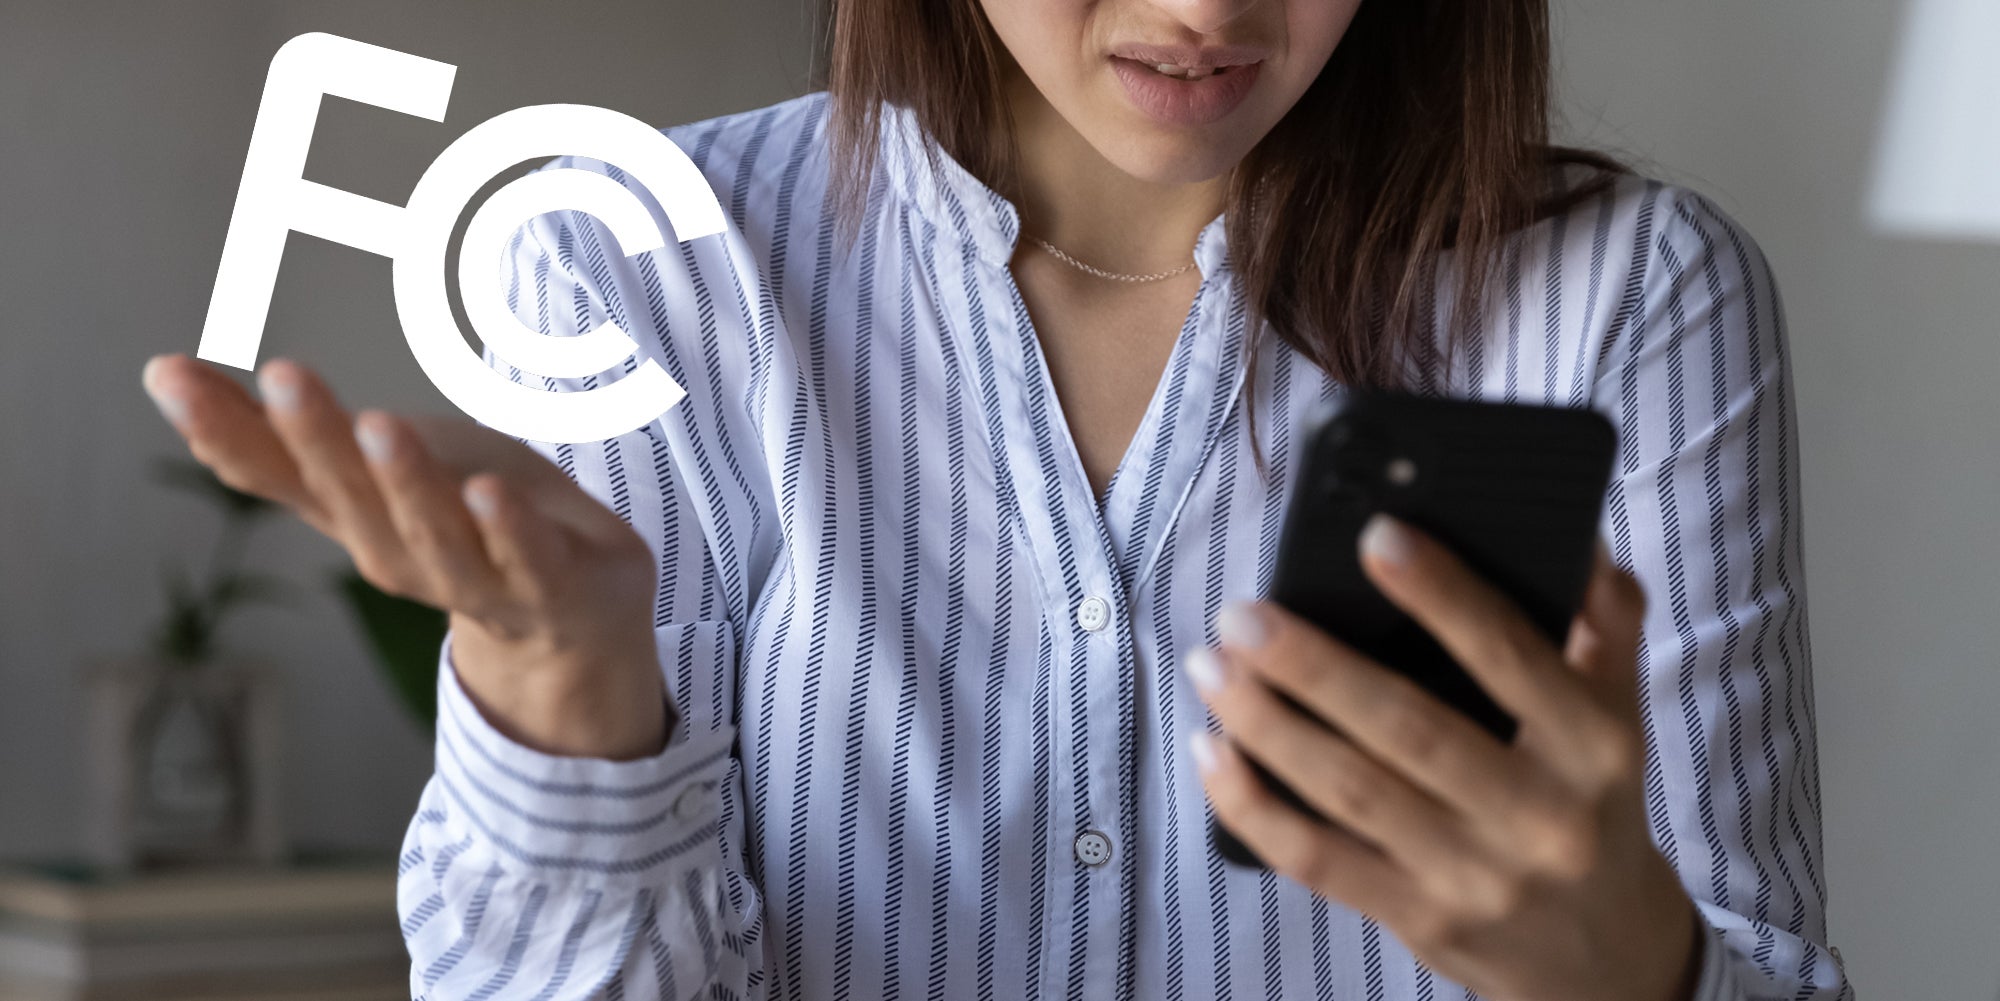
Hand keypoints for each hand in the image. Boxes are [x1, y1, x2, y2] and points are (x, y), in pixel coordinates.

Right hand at [141, 353, 670, 759]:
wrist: (576, 622)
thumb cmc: (464, 518)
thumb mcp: (372, 464)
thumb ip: (280, 436)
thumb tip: (160, 374)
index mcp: (354, 517)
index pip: (278, 473)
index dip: (223, 429)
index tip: (170, 374)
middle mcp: (401, 553)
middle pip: (352, 498)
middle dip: (316, 439)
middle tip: (281, 374)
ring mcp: (478, 579)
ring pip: (434, 533)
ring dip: (406, 483)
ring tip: (381, 425)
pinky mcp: (552, 588)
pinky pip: (527, 559)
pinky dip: (508, 530)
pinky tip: (490, 492)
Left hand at [1188, 514, 1701, 1000]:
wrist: (1603, 955)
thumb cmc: (1592, 807)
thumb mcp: (1620, 715)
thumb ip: (1605, 625)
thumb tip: (1578, 535)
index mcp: (1593, 746)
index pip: (1510, 656)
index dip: (1442, 594)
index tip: (1375, 537)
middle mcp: (1538, 815)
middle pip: (1408, 728)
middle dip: (1313, 666)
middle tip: (1241, 616)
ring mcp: (1474, 876)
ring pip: (1351, 792)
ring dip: (1267, 725)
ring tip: (1211, 668)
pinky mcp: (1420, 920)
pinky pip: (1318, 860)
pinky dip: (1255, 807)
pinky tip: (1213, 755)